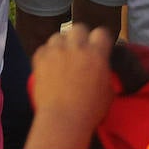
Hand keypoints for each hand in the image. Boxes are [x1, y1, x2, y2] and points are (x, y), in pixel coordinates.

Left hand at [30, 25, 114, 139]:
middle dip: (80, 37)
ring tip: (62, 59)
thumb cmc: (89, 111)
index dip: (100, 39)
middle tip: (79, 51)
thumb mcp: (108, 91)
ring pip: (58, 36)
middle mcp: (76, 47)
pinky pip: (43, 48)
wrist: (62, 120)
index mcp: (96, 54)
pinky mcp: (40, 58)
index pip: (101, 32)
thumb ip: (105, 73)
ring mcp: (56, 51)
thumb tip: (102, 67)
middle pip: (79, 28)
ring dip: (61, 45)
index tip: (98, 46)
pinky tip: (49, 67)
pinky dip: (46, 55)